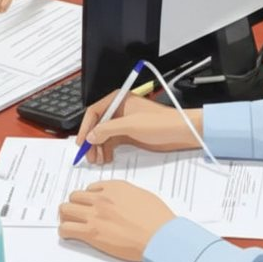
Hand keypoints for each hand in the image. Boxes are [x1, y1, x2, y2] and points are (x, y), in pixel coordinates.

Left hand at [58, 181, 174, 261]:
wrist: (158, 236)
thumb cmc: (156, 219)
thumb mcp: (142, 196)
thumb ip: (126, 195)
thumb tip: (120, 201)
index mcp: (115, 187)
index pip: (90, 188)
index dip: (88, 197)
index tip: (89, 204)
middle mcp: (101, 197)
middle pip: (74, 196)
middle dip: (74, 205)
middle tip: (76, 213)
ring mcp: (94, 214)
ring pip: (65, 209)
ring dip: (66, 216)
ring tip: (70, 223)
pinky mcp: (91, 232)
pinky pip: (66, 228)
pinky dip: (65, 231)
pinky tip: (69, 234)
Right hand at [75, 91, 200, 164]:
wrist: (180, 132)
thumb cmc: (161, 123)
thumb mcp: (131, 125)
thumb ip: (108, 129)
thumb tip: (91, 136)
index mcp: (118, 100)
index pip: (94, 112)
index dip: (85, 127)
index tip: (82, 142)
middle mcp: (119, 110)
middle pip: (98, 125)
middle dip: (92, 140)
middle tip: (90, 156)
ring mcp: (125, 123)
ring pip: (104, 135)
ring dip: (99, 147)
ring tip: (99, 160)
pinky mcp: (130, 134)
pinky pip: (113, 141)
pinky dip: (108, 150)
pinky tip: (107, 158)